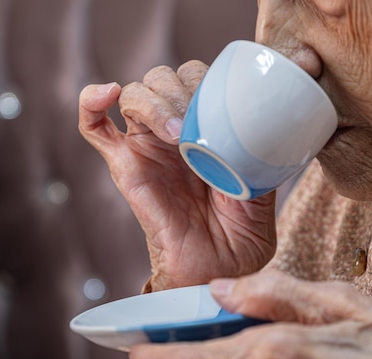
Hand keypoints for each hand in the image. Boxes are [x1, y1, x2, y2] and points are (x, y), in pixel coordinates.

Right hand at [78, 62, 276, 290]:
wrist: (219, 268)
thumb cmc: (244, 230)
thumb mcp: (264, 180)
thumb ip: (262, 146)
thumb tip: (279, 110)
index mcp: (205, 129)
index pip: (195, 77)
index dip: (204, 79)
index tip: (222, 103)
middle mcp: (173, 131)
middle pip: (163, 78)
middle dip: (180, 89)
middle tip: (196, 123)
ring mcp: (146, 146)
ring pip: (134, 93)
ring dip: (155, 102)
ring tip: (176, 132)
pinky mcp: (124, 165)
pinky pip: (92, 126)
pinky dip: (91, 102)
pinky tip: (105, 94)